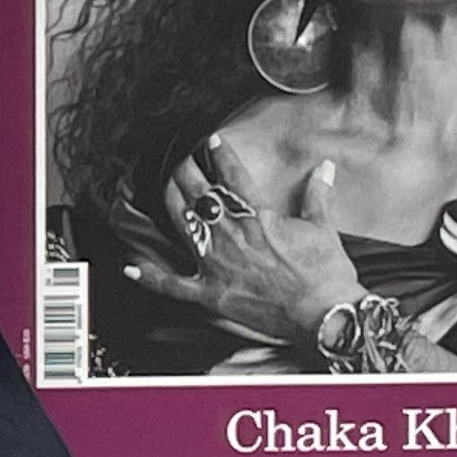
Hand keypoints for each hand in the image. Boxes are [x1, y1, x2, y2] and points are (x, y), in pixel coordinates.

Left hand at [122, 140, 365, 352]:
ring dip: (170, 201)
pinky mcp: (210, 293)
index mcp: (257, 217)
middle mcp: (230, 235)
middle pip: (198, 193)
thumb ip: (318, 194)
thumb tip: (325, 166)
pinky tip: (131, 267)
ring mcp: (216, 264)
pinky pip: (172, 285)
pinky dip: (150, 277)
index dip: (219, 155)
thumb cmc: (325, 273)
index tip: (210, 142)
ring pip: (181, 224)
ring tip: (166, 186)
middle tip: (183, 160)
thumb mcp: (322, 228)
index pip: (231, 175)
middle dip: (187, 171)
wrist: (323, 314)